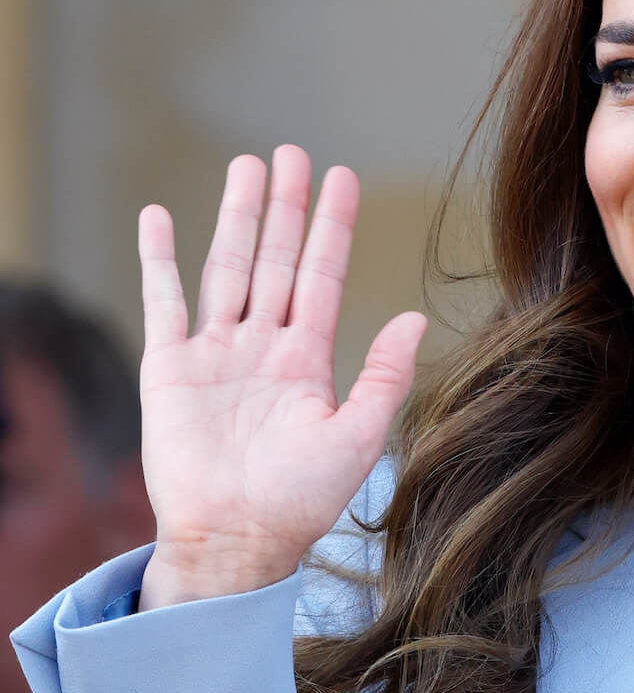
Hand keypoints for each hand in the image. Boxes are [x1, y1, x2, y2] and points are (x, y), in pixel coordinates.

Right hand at [137, 146, 426, 608]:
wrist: (237, 539)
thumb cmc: (300, 500)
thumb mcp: (357, 435)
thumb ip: (384, 375)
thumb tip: (415, 319)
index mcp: (308, 359)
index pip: (322, 275)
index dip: (332, 228)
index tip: (343, 179)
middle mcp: (262, 347)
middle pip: (275, 259)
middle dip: (285, 207)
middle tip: (292, 153)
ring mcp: (215, 353)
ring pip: (227, 268)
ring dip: (236, 218)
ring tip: (247, 167)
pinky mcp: (170, 368)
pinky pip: (163, 302)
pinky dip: (158, 259)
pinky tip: (158, 216)